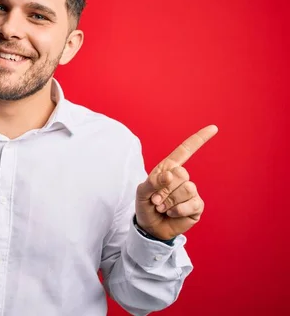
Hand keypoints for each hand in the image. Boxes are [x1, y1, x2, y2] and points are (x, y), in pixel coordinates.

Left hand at [135, 125, 217, 239]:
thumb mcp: (142, 192)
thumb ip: (152, 182)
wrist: (150, 227)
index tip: (213, 128)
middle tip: (156, 199)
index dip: (199, 139)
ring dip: (170, 200)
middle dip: (165, 189)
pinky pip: (192, 203)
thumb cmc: (145, 205)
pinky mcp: (196, 206)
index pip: (185, 150)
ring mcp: (191, 192)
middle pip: (182, 173)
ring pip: (188, 188)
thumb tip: (170, 175)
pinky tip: (171, 213)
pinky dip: (177, 210)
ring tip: (162, 207)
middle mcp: (182, 178)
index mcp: (168, 168)